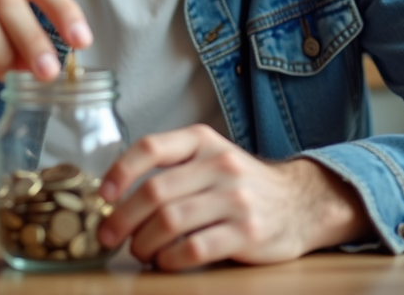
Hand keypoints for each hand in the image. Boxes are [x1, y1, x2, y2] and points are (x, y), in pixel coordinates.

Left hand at [97, 125, 372, 270]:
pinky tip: (165, 262)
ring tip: (140, 251)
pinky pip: (194, 249)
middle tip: (109, 236)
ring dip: (144, 243)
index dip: (120, 171)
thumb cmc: (241, 184)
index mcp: (203, 141)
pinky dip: (170, 259)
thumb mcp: (210, 157)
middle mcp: (220, 165)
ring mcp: (236, 199)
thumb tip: (116, 195)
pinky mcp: (247, 232)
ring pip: (170, 221)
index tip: (103, 195)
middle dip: (123, 219)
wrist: (300, 202)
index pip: (152, 148)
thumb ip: (172, 167)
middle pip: (155, 192)